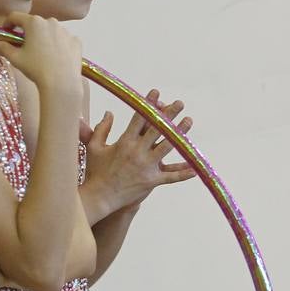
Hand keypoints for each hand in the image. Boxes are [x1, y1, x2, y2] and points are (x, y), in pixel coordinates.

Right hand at [0, 13, 82, 95]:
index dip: (8, 23)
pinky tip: (56, 58)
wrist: (62, 83)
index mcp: (34, 23)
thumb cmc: (36, 69)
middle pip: (34, 24)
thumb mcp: (16, 58)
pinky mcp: (76, 41)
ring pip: (50, 31)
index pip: (15, 16)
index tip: (6, 32)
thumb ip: (2, 48)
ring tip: (41, 55)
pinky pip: (64, 40)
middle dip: (27, 32)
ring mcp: (66, 31)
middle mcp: (51, 22)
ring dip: (44, 38)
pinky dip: (58, 45)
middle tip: (24, 47)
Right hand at [85, 90, 195, 211]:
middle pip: (157, 129)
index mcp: (125, 142)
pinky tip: (195, 167)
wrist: (99, 197)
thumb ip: (102, 129)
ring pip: (167, 147)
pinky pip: (171, 176)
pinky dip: (183, 173)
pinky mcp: (151, 181)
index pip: (139, 119)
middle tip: (179, 103)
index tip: (156, 93)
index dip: (148, 105)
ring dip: (180, 134)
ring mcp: (146, 166)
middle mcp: (137, 152)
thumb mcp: (94, 148)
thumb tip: (109, 113)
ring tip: (189, 121)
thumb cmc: (96, 172)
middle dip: (169, 114)